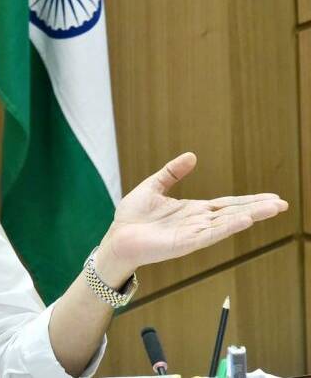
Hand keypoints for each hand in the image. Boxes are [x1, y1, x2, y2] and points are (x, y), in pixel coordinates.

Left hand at [95, 152, 287, 283]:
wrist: (117, 237)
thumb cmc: (132, 217)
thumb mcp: (153, 186)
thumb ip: (171, 172)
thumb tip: (192, 156)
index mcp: (192, 210)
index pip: (226, 204)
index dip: (248, 200)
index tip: (272, 197)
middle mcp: (197, 222)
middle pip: (233, 213)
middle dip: (258, 208)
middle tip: (283, 204)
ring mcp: (193, 233)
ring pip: (228, 223)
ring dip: (250, 216)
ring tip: (273, 209)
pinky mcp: (185, 243)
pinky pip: (211, 234)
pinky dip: (229, 227)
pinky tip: (245, 220)